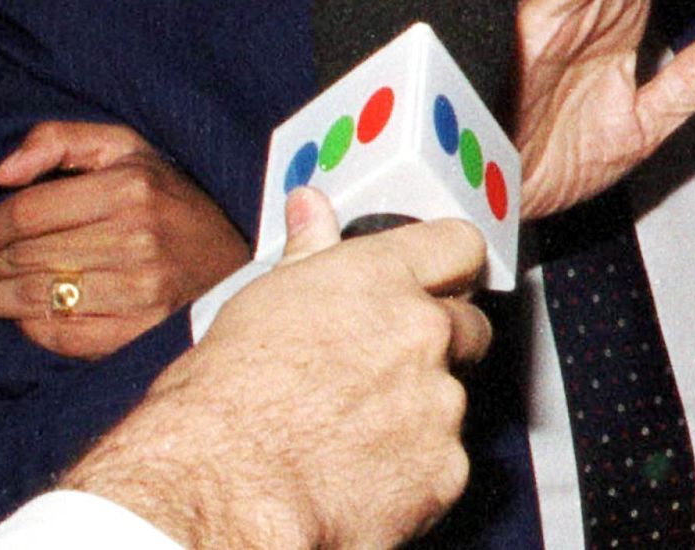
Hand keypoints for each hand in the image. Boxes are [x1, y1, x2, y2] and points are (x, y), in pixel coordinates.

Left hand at [0, 121, 249, 358]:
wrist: (236, 261)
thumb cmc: (171, 201)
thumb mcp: (128, 149)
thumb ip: (60, 141)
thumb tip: (2, 173)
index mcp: (129, 187)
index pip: (28, 213)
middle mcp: (135, 238)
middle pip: (26, 258)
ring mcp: (139, 290)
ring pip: (36, 299)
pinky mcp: (139, 332)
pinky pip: (62, 336)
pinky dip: (28, 329)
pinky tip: (16, 319)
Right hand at [61, 187, 489, 549]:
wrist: (225, 486)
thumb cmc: (227, 398)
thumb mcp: (263, 301)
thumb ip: (310, 253)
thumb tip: (311, 207)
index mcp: (380, 278)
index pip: (458, 246)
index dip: (450, 265)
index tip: (440, 279)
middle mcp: (422, 332)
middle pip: (469, 325)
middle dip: (439, 344)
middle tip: (384, 367)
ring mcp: (439, 403)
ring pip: (452, 399)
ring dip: (421, 410)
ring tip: (354, 429)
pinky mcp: (444, 470)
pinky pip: (444, 462)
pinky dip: (413, 470)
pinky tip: (360, 473)